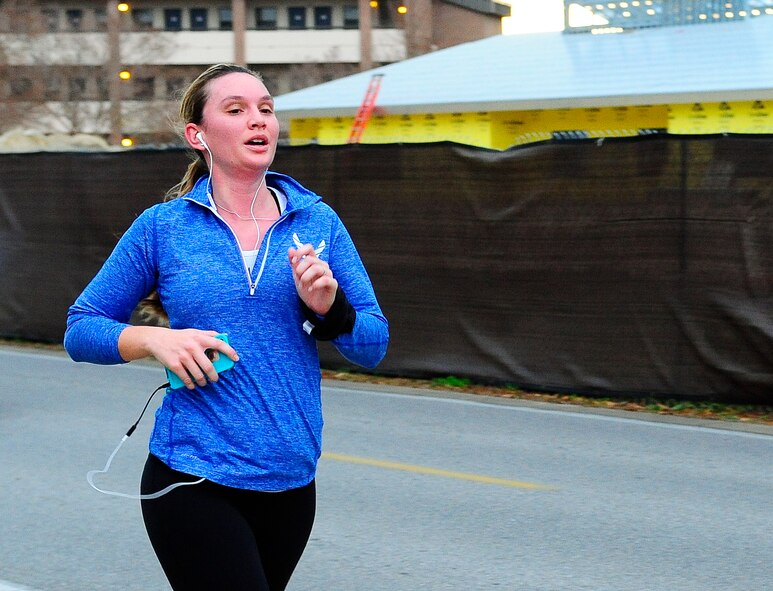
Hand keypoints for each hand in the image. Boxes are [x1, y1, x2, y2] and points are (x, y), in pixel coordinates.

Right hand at [124, 327, 238, 389]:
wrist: (157, 339)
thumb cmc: (179, 336)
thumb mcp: (194, 331)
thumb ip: (208, 334)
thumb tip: (223, 337)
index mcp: (200, 338)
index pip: (219, 344)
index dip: (230, 351)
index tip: (236, 359)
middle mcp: (193, 347)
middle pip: (209, 366)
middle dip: (214, 375)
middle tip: (215, 379)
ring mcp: (184, 357)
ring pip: (198, 374)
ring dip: (203, 381)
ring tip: (204, 383)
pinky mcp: (175, 365)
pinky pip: (186, 378)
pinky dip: (190, 384)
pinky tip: (192, 385)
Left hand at [288, 243, 336, 315]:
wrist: (315, 305)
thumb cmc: (307, 288)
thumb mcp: (297, 276)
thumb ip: (294, 263)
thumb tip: (291, 249)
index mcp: (313, 261)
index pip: (309, 248)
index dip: (300, 252)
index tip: (293, 262)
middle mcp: (322, 265)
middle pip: (310, 259)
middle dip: (300, 270)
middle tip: (298, 279)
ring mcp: (328, 274)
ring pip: (317, 268)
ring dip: (306, 277)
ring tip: (303, 285)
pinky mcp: (333, 284)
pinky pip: (326, 279)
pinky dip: (315, 284)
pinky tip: (311, 289)